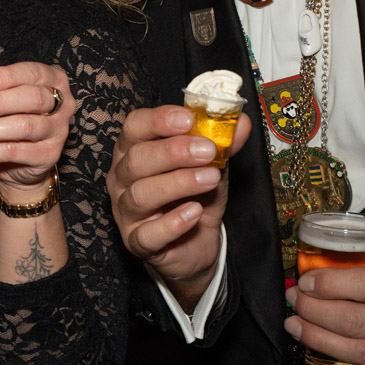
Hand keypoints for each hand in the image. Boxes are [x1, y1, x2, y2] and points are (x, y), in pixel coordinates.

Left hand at [0, 61, 72, 195]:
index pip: (32, 71)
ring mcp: (58, 130)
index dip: (9, 75)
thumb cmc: (8, 119)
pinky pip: (14, 151)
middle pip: (31, 98)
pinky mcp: (48, 155)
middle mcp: (62, 103)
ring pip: (23, 126)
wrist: (21, 161)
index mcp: (51, 79)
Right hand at [107, 104, 251, 304]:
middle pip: (136, 159)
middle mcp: (123, 179)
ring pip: (141, 194)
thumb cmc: (195, 199)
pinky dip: (173, 223)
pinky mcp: (136, 242)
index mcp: (134, 150)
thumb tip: (242, 123)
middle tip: (207, 150)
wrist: (195, 245)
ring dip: (179, 183)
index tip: (188, 119)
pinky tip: (195, 213)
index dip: (158, 120)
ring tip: (210, 179)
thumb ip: (222, 145)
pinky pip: (148, 234)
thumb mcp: (212, 167)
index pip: (134, 127)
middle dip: (173, 152)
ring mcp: (125, 212)